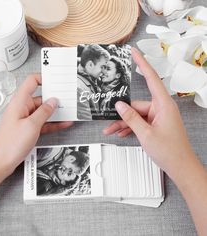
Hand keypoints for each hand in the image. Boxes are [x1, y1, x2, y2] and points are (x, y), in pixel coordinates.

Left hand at [0, 74, 72, 177]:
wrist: (1, 163)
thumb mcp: (32, 125)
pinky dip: (53, 123)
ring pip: (43, 112)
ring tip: (69, 112)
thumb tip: (53, 102)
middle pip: (40, 98)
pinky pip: (43, 123)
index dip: (43, 78)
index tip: (55, 80)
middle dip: (54, 99)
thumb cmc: (10, 144)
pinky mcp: (29, 129)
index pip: (31, 82)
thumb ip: (44, 112)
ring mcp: (26, 119)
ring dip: (55, 113)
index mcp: (19, 102)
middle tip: (68, 99)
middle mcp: (22, 108)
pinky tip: (64, 123)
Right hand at [103, 48, 194, 175]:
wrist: (180, 167)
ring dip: (123, 123)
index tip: (134, 52)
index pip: (151, 78)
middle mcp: (161, 108)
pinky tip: (121, 132)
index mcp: (163, 105)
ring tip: (111, 131)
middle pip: (136, 105)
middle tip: (108, 122)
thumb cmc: (170, 151)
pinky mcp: (155, 124)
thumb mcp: (145, 134)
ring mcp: (158, 116)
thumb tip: (119, 105)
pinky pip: (140, 121)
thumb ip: (131, 118)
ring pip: (136, 115)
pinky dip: (130, 127)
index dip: (142, 63)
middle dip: (121, 115)